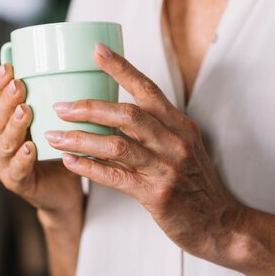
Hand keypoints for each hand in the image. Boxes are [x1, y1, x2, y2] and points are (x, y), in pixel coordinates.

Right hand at [0, 64, 82, 221]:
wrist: (64, 191)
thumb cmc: (58, 150)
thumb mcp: (55, 120)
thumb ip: (55, 98)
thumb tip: (73, 61)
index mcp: (3, 122)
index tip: (8, 67)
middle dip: (6, 101)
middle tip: (18, 85)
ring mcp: (4, 163)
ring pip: (4, 143)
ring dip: (14, 126)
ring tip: (24, 111)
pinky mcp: (16, 183)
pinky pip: (16, 170)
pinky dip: (22, 159)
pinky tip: (30, 148)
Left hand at [45, 44, 245, 258]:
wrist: (220, 224)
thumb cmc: (196, 184)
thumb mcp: (184, 147)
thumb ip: (156, 129)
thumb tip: (114, 114)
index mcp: (180, 125)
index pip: (147, 89)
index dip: (121, 68)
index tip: (96, 51)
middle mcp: (174, 141)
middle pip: (126, 114)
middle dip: (89, 107)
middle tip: (60, 107)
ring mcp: (166, 168)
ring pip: (115, 145)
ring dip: (80, 138)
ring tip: (54, 135)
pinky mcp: (156, 195)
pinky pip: (114, 176)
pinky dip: (88, 167)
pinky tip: (69, 162)